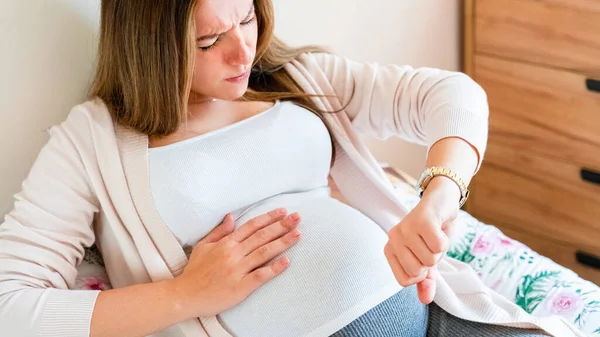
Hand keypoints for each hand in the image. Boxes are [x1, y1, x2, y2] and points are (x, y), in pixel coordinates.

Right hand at [170, 208, 301, 317]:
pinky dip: (274, 268)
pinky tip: (287, 262)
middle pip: (262, 236)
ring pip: (264, 252)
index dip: (269, 218)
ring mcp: (237, 270)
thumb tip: (231, 217)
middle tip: (297, 218)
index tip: (283, 212)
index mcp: (226, 243)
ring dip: (283, 242)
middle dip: (281, 226)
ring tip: (298, 234)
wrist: (185, 295)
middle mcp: (233, 254)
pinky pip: (260, 275)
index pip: (251, 226)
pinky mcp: (240, 287)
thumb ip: (219, 231)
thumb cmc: (194, 272)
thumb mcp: (203, 246)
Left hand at [384, 177, 458, 303]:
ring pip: (430, 260)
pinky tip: (440, 228)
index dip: (421, 274)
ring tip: (434, 235)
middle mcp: (393, 238)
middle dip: (431, 262)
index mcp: (390, 249)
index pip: (404, 281)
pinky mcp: (421, 220)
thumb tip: (425, 300)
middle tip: (429, 244)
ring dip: (439, 250)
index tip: (422, 257)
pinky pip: (439, 247)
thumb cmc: (432, 232)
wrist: (441, 201)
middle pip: (417, 272)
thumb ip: (425, 280)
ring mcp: (406, 228)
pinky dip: (445, 240)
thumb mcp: (428, 258)